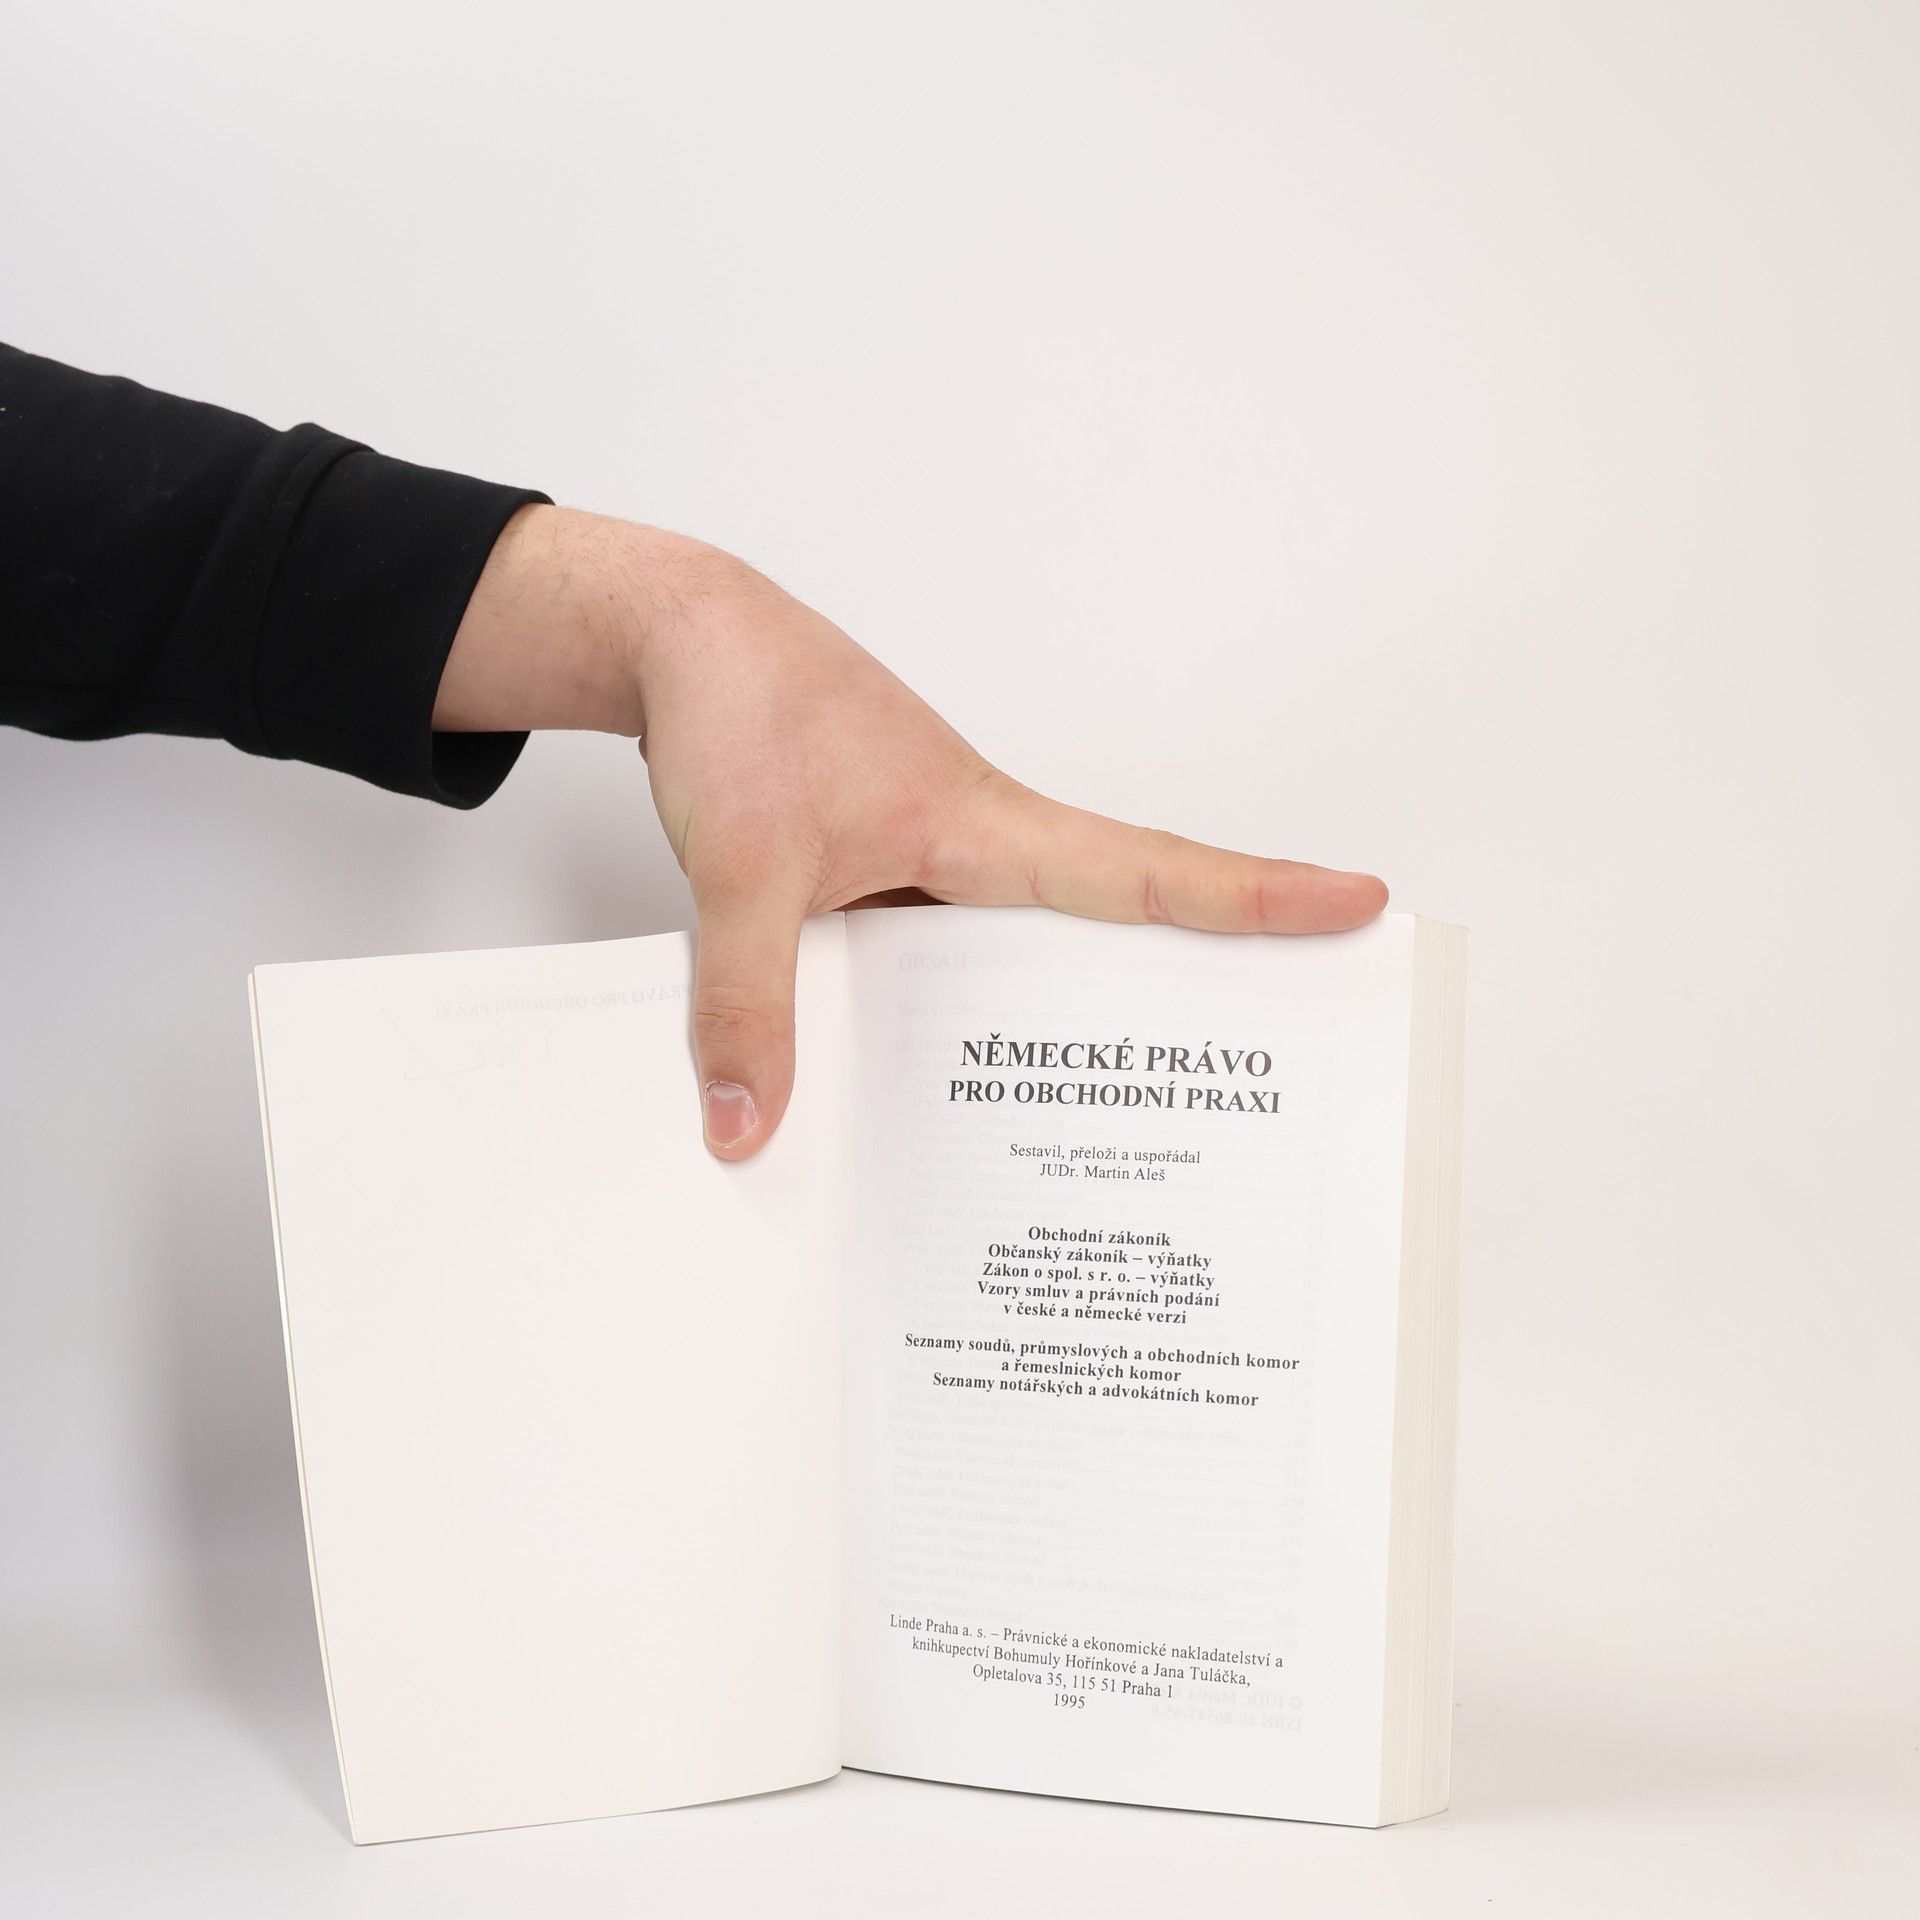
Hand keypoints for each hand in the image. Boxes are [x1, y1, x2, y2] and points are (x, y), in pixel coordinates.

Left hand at [437, 506, 1387, 1159]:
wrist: (682, 638)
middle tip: (1281, 1055)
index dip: (1255, 897)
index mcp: (987, 826)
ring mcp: (935, 864)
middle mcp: (980, 846)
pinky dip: (946, 1016)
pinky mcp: (886, 878)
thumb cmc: (742, 705)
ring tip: (1108, 1116)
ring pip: (1019, 957)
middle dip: (1199, 981)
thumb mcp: (745, 870)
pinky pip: (937, 962)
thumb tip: (751, 1131)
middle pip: (1117, 925)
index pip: (1148, 871)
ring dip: (1056, 1018)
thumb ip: (748, 1007)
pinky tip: (925, 1084)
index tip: (1359, 902)